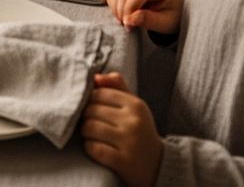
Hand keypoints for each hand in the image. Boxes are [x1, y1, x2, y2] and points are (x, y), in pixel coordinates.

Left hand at [81, 72, 162, 186]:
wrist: (159, 166)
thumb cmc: (139, 131)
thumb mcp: (134, 107)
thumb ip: (117, 87)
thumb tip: (96, 76)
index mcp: (136, 105)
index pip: (98, 93)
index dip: (90, 101)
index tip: (93, 109)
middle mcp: (134, 122)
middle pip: (91, 110)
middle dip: (85, 117)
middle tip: (89, 123)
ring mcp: (130, 143)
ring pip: (90, 128)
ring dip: (84, 132)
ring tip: (90, 135)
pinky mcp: (124, 162)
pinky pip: (94, 148)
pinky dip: (89, 147)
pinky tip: (95, 148)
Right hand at [106, 0, 184, 34]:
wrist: (174, 9)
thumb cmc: (173, 15)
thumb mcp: (166, 23)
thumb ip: (150, 21)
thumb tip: (130, 19)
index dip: (131, 6)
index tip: (128, 23)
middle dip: (122, 8)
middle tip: (125, 24)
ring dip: (115, 5)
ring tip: (122, 20)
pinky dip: (113, 2)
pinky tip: (119, 14)